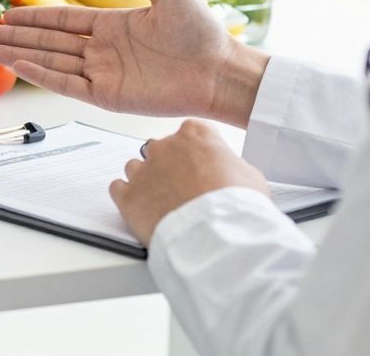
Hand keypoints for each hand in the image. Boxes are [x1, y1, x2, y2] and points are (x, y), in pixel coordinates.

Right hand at [0, 0, 268, 126]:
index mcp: (114, 24)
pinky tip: (18, 63)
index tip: (7, 13)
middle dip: (16, 36)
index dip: (34, 16)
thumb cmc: (202, 32)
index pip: (63, 20)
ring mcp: (103, 74)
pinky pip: (66, 84)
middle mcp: (103, 49)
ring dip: (19, 54)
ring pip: (51, 62)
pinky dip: (41, 74)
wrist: (220, 71)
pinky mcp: (107, 96)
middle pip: (49, 41)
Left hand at [109, 119, 268, 245]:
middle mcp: (164, 146)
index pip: (190, 133)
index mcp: (195, 134)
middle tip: (183, 189)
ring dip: (147, 181)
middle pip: (160, 149)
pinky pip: (119, 188)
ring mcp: (143, 170)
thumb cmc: (237, 206)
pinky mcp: (127, 196)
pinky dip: (128, 198)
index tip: (201, 167)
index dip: (196, 153)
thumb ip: (230, 164)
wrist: (216, 236)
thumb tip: (227, 170)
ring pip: (136, 167)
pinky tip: (142, 209)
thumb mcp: (250, 175)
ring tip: (162, 203)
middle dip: (169, 167)